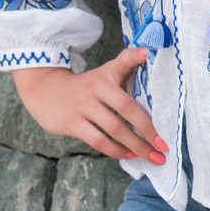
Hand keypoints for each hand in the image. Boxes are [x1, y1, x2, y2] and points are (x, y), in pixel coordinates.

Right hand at [11, 45, 168, 162]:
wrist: (45, 91)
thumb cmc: (87, 86)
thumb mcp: (105, 73)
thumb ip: (127, 70)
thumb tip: (153, 69)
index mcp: (107, 72)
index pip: (123, 60)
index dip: (135, 56)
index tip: (147, 53)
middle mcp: (96, 87)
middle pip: (126, 107)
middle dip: (148, 129)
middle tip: (164, 146)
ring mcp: (83, 105)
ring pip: (115, 129)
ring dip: (136, 146)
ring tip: (152, 157)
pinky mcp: (72, 123)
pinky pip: (99, 141)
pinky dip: (116, 150)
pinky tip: (129, 154)